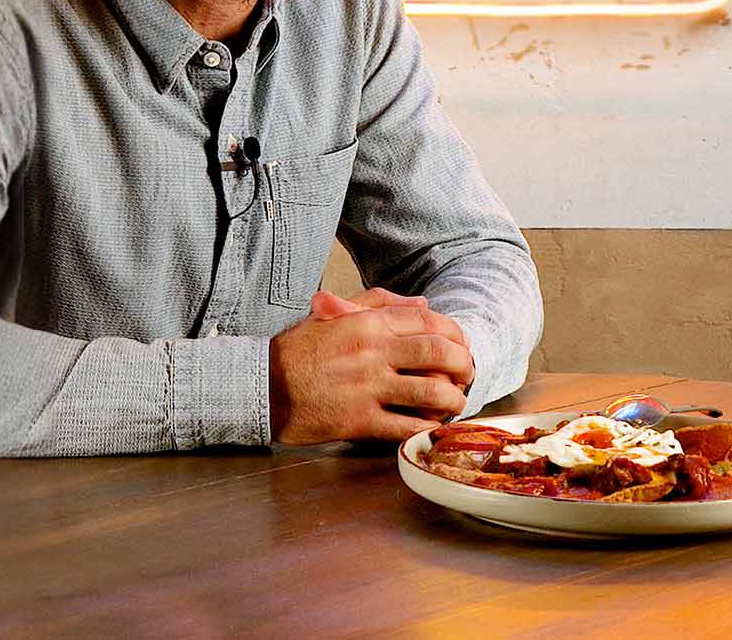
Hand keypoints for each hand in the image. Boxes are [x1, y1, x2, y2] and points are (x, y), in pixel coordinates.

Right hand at [308, 290, 474, 424]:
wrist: (262, 385)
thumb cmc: (298, 349)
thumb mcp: (335, 313)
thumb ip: (379, 303)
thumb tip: (422, 303)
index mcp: (367, 324)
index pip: (427, 320)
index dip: (454, 332)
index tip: (462, 344)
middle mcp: (373, 353)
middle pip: (437, 354)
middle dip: (463, 364)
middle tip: (469, 373)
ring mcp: (368, 388)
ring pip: (430, 393)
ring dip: (452, 399)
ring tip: (457, 403)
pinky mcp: (360, 421)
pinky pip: (406, 426)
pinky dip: (427, 428)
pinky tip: (434, 427)